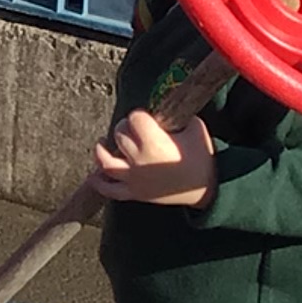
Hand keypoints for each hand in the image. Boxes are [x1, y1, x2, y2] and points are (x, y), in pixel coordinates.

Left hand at [88, 107, 217, 207]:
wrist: (207, 188)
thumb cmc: (202, 157)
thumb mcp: (195, 127)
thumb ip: (176, 116)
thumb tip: (163, 109)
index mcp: (153, 142)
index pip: (133, 119)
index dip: (139, 116)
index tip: (147, 119)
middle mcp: (138, 160)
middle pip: (119, 136)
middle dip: (125, 128)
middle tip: (134, 130)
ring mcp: (134, 179)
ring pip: (105, 162)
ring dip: (101, 151)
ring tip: (103, 143)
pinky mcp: (134, 193)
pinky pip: (110, 190)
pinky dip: (99, 183)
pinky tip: (94, 175)